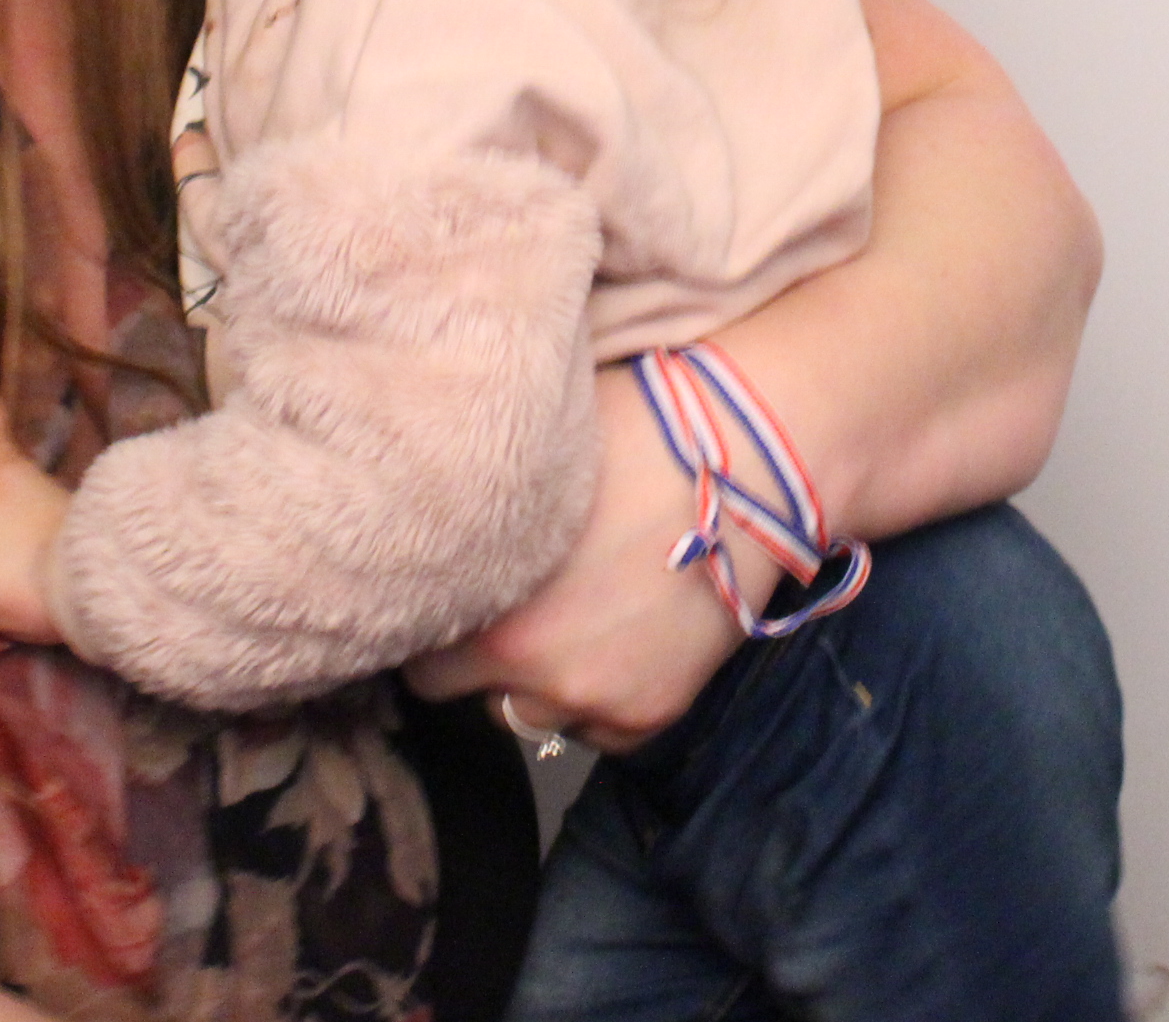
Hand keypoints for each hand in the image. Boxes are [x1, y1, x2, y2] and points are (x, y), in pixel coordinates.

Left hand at [407, 363, 776, 751]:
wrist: (750, 462)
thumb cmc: (633, 435)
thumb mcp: (533, 469)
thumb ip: (479, 517)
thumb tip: (433, 509)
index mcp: (488, 609)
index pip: (418, 660)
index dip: (437, 624)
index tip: (455, 600)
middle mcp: (532, 670)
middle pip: (465, 696)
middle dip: (478, 659)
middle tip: (512, 610)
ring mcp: (596, 700)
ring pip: (531, 717)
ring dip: (538, 682)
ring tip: (572, 622)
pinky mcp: (652, 713)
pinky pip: (598, 733)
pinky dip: (599, 701)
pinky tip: (617, 643)